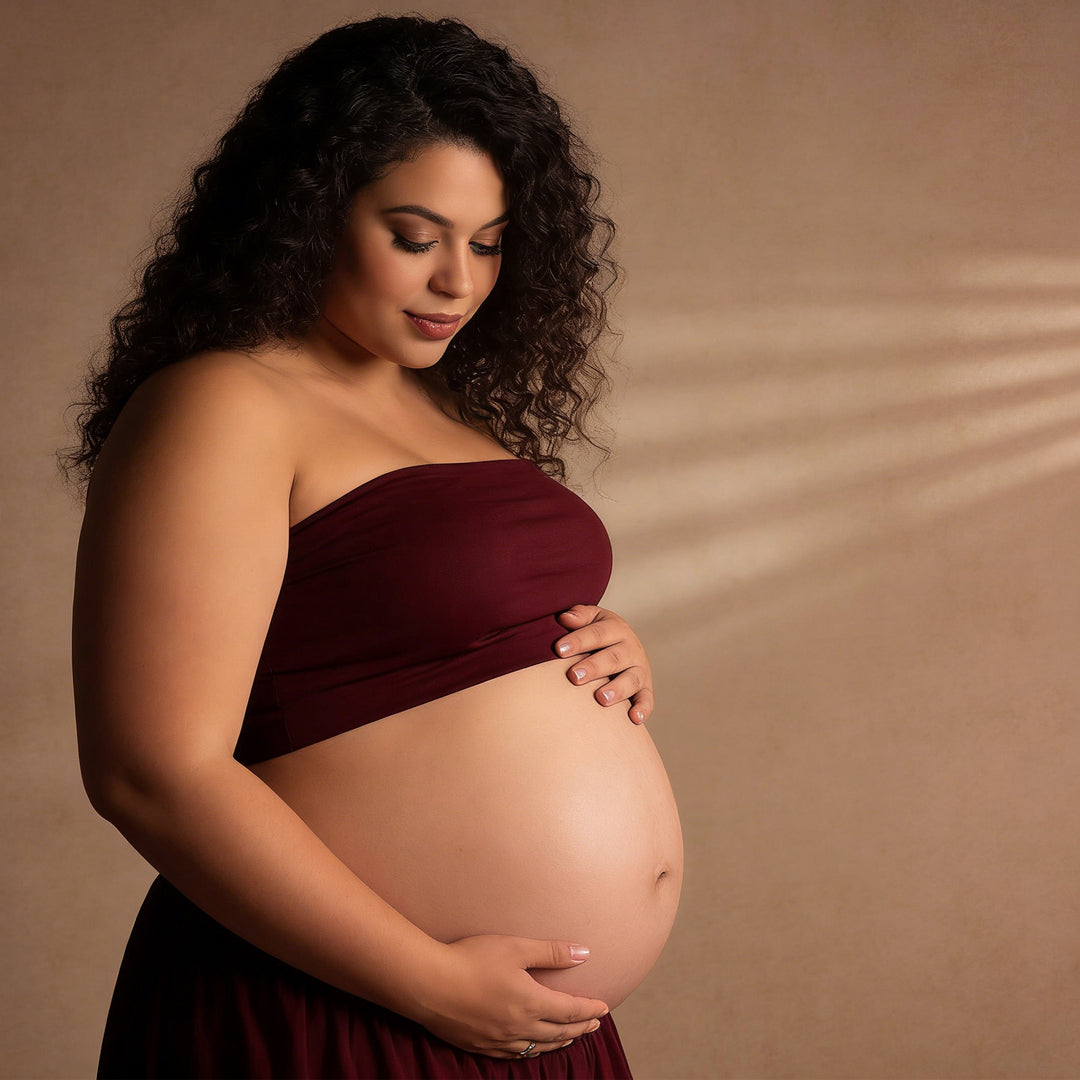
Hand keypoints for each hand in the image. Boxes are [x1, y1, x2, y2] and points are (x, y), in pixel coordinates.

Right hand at [415, 935, 608, 1058]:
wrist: (428, 984)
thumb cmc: (471, 959)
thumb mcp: (515, 947)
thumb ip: (551, 952)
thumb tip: (585, 954)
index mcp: (531, 1003)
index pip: (570, 1010)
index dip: (589, 1009)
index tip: (604, 1007)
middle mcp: (519, 1027)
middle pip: (558, 1032)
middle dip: (580, 1027)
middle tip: (594, 1023)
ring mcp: (498, 1040)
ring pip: (537, 1047)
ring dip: (559, 1042)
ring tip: (570, 1037)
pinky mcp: (479, 1045)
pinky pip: (514, 1054)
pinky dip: (531, 1050)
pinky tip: (531, 1046)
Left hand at [555, 605, 653, 723]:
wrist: (621, 645)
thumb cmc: (598, 635)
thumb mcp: (592, 620)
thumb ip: (580, 616)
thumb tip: (565, 618)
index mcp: (616, 628)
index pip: (597, 634)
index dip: (579, 640)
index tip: (559, 650)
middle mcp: (631, 649)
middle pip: (613, 658)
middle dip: (594, 667)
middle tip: (574, 676)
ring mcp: (639, 669)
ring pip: (630, 679)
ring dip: (617, 689)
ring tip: (600, 698)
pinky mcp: (645, 689)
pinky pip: (647, 700)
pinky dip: (642, 709)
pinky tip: (633, 718)